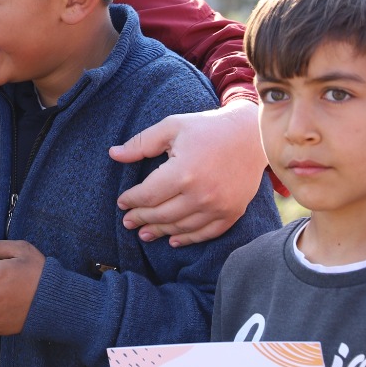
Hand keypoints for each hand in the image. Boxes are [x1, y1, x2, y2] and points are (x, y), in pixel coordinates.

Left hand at [113, 99, 265, 245]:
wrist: (252, 135)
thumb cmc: (208, 128)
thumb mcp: (172, 127)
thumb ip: (141, 143)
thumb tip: (113, 154)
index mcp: (183, 171)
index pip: (148, 195)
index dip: (131, 201)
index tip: (121, 202)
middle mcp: (201, 194)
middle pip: (162, 215)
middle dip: (141, 219)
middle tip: (128, 222)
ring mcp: (218, 206)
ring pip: (181, 227)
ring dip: (160, 232)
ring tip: (145, 233)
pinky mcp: (232, 213)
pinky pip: (206, 233)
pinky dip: (188, 239)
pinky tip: (173, 239)